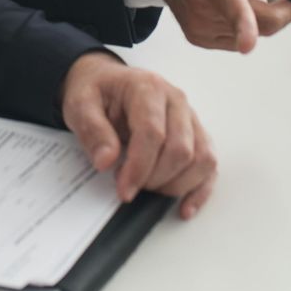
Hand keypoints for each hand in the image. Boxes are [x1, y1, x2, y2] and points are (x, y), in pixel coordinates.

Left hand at [60, 52, 217, 218]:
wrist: (107, 82)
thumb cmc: (97, 92)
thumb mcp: (81, 105)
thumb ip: (93, 131)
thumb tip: (106, 161)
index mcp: (148, 88)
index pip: (153, 133)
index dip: (139, 167)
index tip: (123, 189)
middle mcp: (177, 102)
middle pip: (181, 149)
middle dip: (155, 178)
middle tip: (129, 186)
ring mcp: (191, 119)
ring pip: (201, 159)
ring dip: (176, 185)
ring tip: (149, 189)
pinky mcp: (197, 136)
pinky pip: (210, 166)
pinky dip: (200, 190)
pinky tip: (184, 208)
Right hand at [153, 0, 290, 51]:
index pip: (231, 6)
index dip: (243, 27)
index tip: (248, 42)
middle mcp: (205, 6)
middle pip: (258, 28)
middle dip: (279, 10)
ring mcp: (201, 26)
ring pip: (254, 34)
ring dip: (259, 13)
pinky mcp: (200, 38)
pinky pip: (238, 38)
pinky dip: (244, 22)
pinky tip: (231, 1)